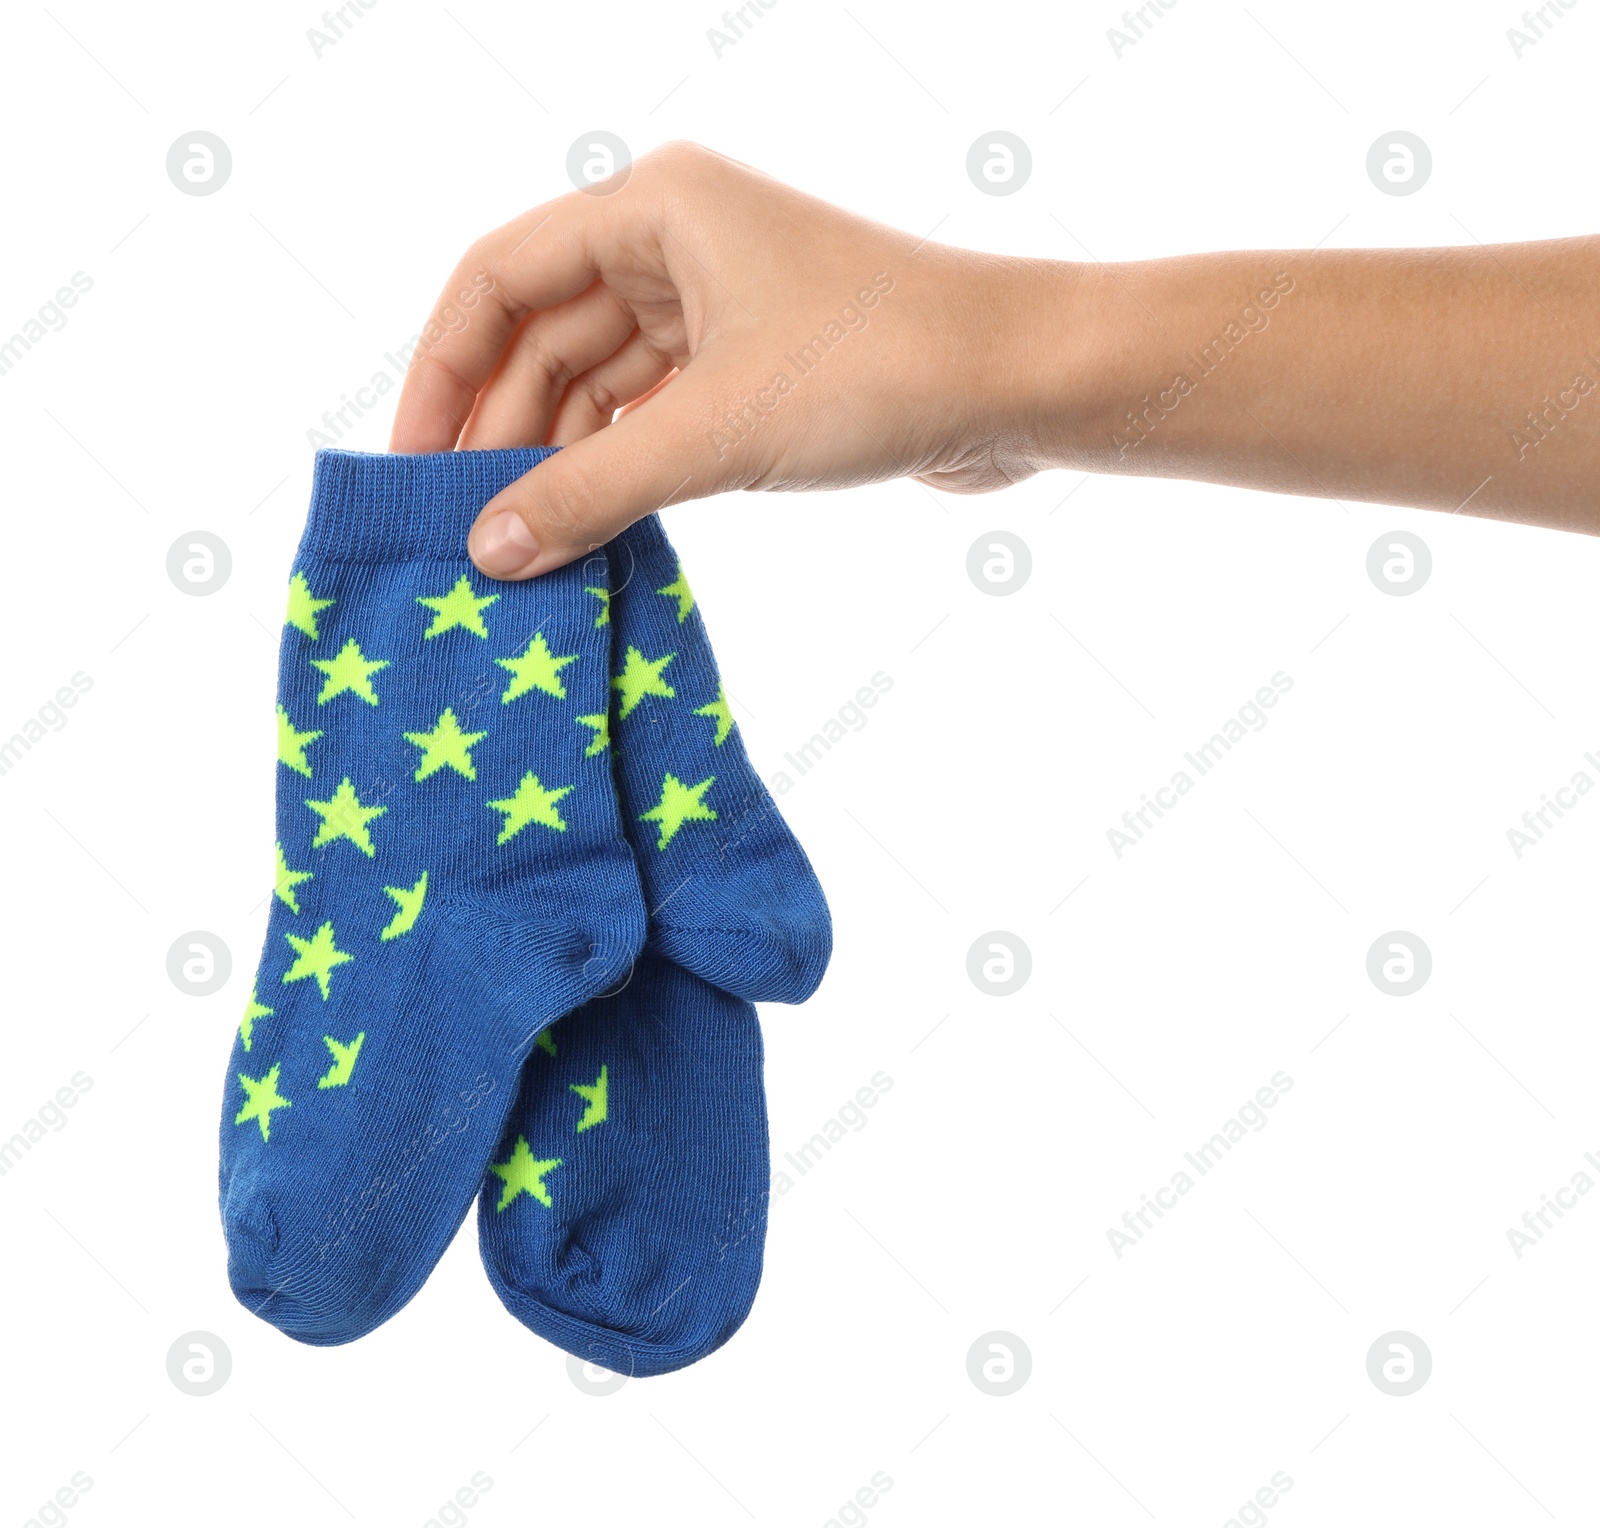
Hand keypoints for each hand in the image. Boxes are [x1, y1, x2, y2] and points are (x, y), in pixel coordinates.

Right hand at [389, 141, 1060, 578]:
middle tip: (461, 530)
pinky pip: (653, 416)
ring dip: (561, 461)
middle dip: (502, 432)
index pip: (498, 278)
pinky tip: (585, 529)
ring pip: (599, 384)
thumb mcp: (714, 432)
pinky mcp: (753, 366)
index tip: (411, 464)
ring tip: (516, 548)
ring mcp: (716, 305)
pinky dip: (619, 469)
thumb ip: (591, 490)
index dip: (442, 371)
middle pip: (545, 337)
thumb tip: (487, 552)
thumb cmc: (879, 367)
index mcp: (652, 208)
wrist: (1022, 384)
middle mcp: (675, 243)